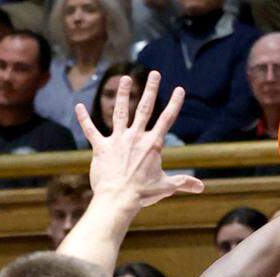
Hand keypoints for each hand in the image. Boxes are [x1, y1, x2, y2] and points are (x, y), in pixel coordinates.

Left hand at [76, 71, 202, 208]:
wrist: (118, 199)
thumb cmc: (142, 194)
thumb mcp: (165, 187)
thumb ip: (183, 183)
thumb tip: (202, 187)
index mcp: (152, 145)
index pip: (166, 119)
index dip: (174, 103)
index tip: (179, 89)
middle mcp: (135, 137)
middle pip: (145, 108)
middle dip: (151, 89)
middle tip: (154, 73)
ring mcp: (117, 140)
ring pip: (120, 112)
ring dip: (123, 94)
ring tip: (125, 78)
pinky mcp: (101, 147)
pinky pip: (90, 130)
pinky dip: (83, 119)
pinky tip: (77, 106)